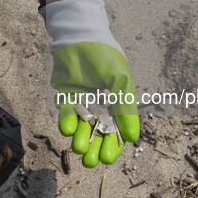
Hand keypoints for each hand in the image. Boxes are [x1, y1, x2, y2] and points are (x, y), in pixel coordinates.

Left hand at [40, 0, 139, 167]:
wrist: (79, 35)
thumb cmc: (104, 55)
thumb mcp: (120, 81)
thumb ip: (125, 109)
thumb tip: (132, 139)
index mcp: (117, 99)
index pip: (116, 128)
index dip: (112, 145)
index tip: (107, 158)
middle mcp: (100, 102)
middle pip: (98, 132)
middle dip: (94, 147)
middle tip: (91, 162)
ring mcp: (81, 98)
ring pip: (81, 125)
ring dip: (80, 138)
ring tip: (79, 148)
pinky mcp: (65, 93)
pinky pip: (66, 112)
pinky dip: (66, 122)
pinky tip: (68, 130)